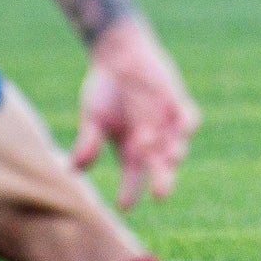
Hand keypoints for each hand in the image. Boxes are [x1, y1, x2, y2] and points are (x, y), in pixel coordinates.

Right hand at [70, 16, 199, 209]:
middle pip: (159, 167)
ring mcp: (166, 124)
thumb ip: (88, 143)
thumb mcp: (92, 118)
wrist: (118, 56)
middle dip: (162, 180)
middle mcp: (151, 142)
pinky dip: (188, 123)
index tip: (124, 205)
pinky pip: (188, 117)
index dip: (129, 191)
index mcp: (130, 150)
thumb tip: (73, 171)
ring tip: (172, 159)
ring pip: (175, 145)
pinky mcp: (177, 104)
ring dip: (175, 153)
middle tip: (160, 194)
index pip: (132, 177)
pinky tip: (184, 127)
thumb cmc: (104, 90)